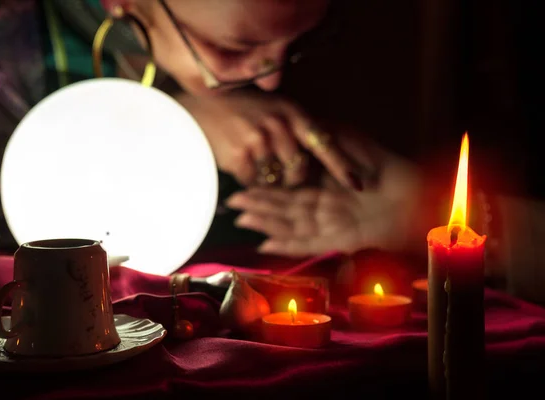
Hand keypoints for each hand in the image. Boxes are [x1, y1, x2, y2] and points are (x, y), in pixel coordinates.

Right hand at [176, 90, 359, 187]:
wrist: (201, 110)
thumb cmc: (242, 112)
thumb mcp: (274, 109)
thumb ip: (296, 128)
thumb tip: (316, 159)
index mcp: (293, 114)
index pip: (324, 143)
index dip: (341, 166)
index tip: (358, 184)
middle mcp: (280, 126)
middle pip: (299, 170)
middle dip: (291, 178)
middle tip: (276, 170)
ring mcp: (260, 140)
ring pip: (275, 179)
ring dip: (265, 177)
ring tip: (249, 158)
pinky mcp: (241, 155)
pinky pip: (253, 182)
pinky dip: (247, 178)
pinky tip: (237, 161)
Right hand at [226, 142, 435, 256]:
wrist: (409, 188)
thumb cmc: (379, 162)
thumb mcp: (345, 142)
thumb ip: (321, 141)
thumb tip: (293, 134)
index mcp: (320, 184)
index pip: (285, 188)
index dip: (264, 186)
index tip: (241, 181)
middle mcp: (320, 206)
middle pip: (282, 208)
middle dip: (257, 206)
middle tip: (232, 203)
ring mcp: (327, 223)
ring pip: (289, 225)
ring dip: (266, 223)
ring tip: (243, 220)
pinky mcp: (338, 239)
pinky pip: (308, 243)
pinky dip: (287, 245)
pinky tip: (267, 245)